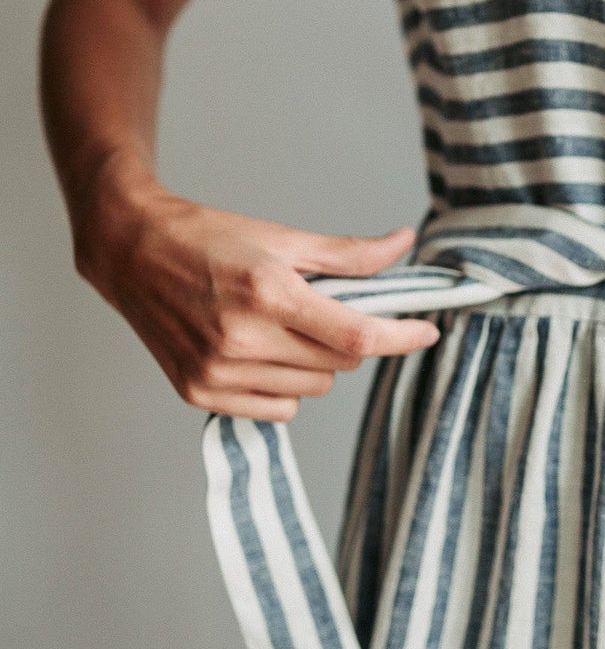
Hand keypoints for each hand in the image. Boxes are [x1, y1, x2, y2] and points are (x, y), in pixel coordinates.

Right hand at [77, 167, 441, 419]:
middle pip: (339, 366)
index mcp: (269, 293)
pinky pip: (277, 410)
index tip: (428, 331)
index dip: (402, 337)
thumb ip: (350, 255)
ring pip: (312, 392)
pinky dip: (282, 388)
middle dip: (344, 341)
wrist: (132, 252)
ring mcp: (218, 371)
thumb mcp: (284, 239)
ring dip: (313, 366)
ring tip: (278, 328)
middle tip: (318, 312)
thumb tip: (405, 244)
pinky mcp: (199, 393)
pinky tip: (256, 353)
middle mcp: (242, 338)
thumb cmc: (209, 239)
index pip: (356, 336)